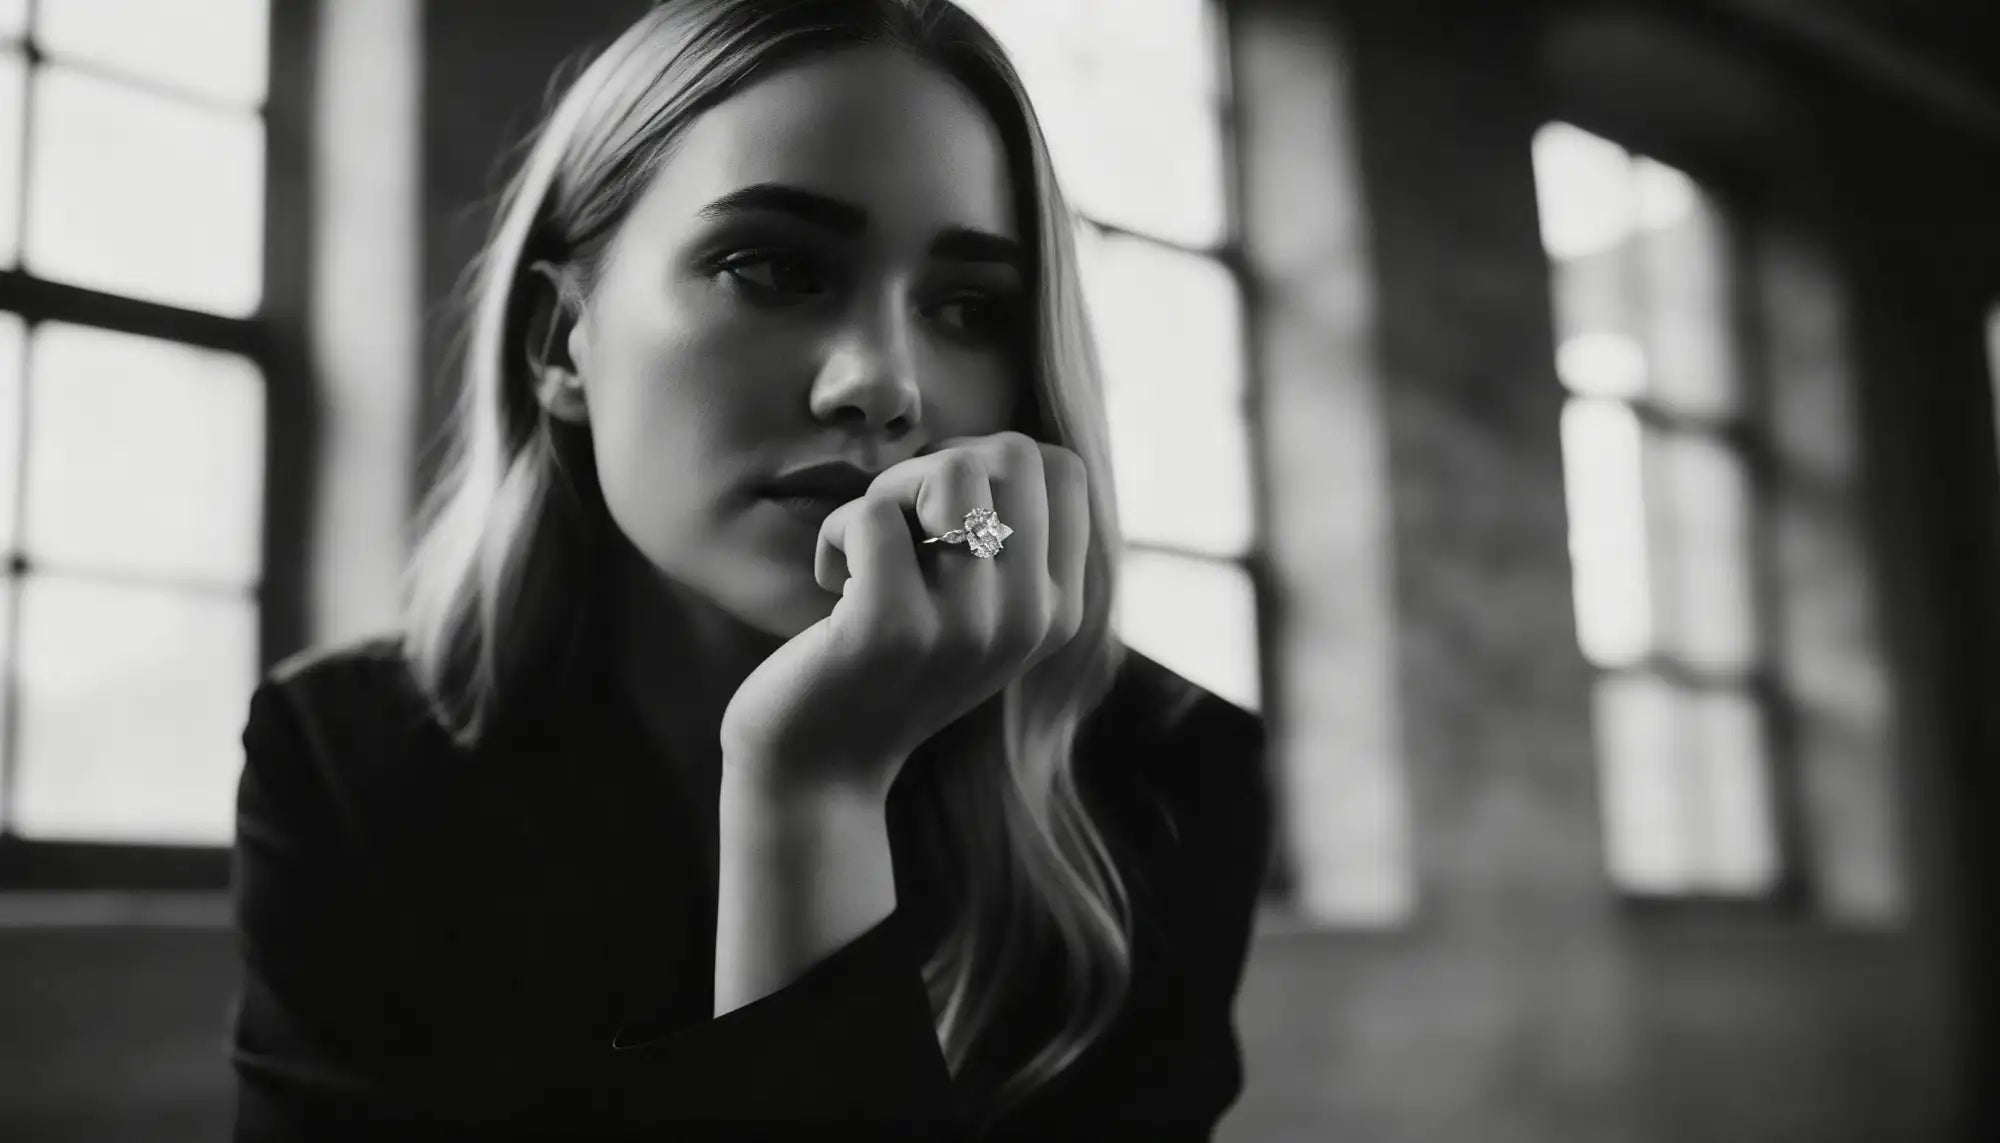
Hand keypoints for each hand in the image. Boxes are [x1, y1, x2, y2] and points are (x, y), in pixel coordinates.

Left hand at [718, 431, 1090, 802]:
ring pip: (950, 470)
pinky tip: (830, 581)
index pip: (1063, 469)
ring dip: (887, 493)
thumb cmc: (885, 663)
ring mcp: (965, 629)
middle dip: (939, 466)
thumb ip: (1006, 537)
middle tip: (897, 527)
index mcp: (1058, 611)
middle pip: (1015, 454)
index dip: (990, 461)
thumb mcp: (973, 607)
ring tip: (865, 551)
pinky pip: (871, 515)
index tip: (939, 514)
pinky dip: (836, 533)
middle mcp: (1028, 621)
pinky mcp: (890, 632)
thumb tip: (999, 445)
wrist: (819, 768)